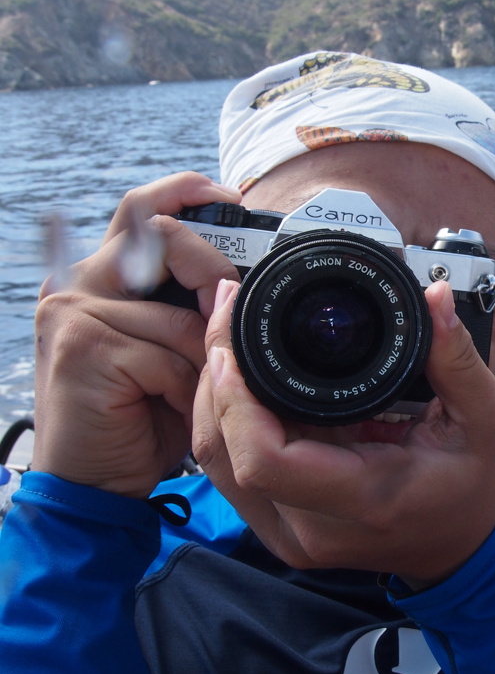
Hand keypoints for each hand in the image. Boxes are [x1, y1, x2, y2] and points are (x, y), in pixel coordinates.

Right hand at [32, 172, 241, 497]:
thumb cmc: (142, 414)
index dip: (190, 195)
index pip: (145, 210)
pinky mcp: (84, 347)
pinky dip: (185, 390)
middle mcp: (81, 282)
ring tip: (187, 393)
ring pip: (183, 315)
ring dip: (204, 362)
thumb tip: (240, 281)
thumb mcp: (175, 352)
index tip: (236, 200)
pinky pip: (169, 356)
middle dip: (212, 267)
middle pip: (160, 232)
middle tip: (231, 304)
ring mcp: (75, 311)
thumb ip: (194, 310)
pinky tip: (167, 410)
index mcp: (104, 277)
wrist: (95, 479)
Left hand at [193, 279, 494, 589]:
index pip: (266, 461)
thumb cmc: (468, 484)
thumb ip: (458, 359)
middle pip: (226, 455)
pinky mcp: (276, 527)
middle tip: (228, 315)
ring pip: (216, 462)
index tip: (237, 342)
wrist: (457, 545)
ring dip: (212, 398)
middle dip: (215, 380)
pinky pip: (229, 470)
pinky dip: (224, 421)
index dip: (236, 399)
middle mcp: (313, 529)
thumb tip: (434, 298)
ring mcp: (288, 534)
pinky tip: (237, 380)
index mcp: (365, 498)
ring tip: (228, 339)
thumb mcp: (482, 419)